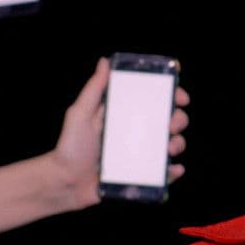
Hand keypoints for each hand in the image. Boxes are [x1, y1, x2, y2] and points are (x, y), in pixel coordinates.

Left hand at [50, 58, 191, 207]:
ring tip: (168, 149)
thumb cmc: (70, 146)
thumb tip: (104, 62)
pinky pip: (165, 173)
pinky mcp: (142, 174)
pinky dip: (173, 171)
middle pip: (170, 120)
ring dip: (178, 144)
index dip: (172, 95)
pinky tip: (173, 169)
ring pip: (173, 145)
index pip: (155, 100)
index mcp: (126, 114)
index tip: (179, 97)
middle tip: (171, 125)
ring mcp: (142, 154)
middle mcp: (138, 132)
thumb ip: (93, 89)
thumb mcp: (80, 114)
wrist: (65, 181)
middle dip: (179, 120)